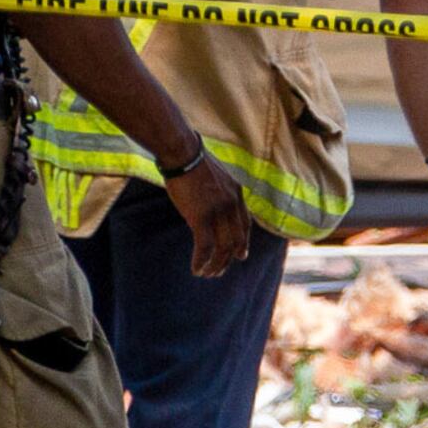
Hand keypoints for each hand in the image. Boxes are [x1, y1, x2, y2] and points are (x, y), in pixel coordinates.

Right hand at [163, 154, 252, 277]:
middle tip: (219, 271)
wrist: (182, 153)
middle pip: (235, 240)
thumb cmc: (190, 160)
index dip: (243, 242)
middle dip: (228, 259)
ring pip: (222, 248)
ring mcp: (218, 212)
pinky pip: (204, 247)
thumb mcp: (212, 175)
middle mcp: (232, 204)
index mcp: (236, 193)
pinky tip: (196, 269)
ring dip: (215, 265)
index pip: (245, 224)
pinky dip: (201, 261)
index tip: (241, 255)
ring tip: (207, 274)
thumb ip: (217, 191)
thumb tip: (209, 200)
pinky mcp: (201, 217)